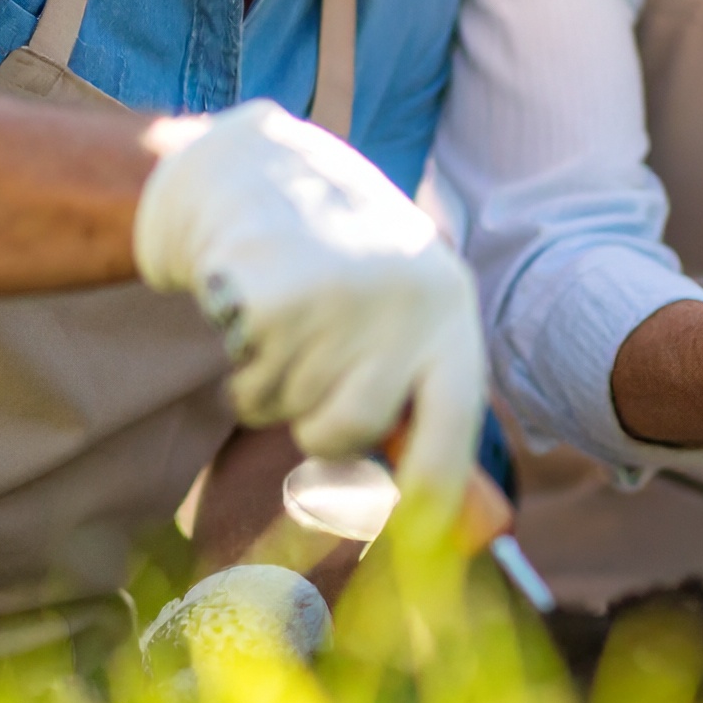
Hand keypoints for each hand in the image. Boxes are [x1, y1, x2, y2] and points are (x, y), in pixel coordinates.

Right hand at [134, 101, 484, 504]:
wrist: (248, 166)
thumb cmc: (334, 254)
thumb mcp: (400, 304)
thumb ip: (420, 390)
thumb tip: (462, 524)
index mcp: (449, 301)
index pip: (456, 423)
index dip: (434, 492)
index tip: (413, 536)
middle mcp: (405, 300)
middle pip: (352, 430)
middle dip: (318, 420)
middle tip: (310, 360)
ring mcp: (339, 299)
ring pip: (288, 412)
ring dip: (273, 382)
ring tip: (284, 311)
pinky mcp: (272, 300)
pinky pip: (247, 387)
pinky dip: (239, 362)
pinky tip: (249, 298)